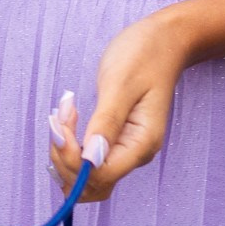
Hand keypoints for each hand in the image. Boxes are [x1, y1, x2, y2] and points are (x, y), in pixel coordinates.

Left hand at [47, 10, 188, 201]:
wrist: (163, 41)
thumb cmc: (144, 55)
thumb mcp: (120, 83)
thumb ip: (106, 123)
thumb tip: (90, 161)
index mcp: (141, 144)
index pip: (99, 177)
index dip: (72, 159)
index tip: (62, 122)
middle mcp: (133, 154)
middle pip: (90, 185)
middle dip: (64, 157)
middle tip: (61, 116)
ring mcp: (124, 149)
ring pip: (85, 176)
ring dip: (64, 151)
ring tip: (64, 112)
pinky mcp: (113, 141)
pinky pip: (86, 160)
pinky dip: (69, 146)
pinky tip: (67, 119)